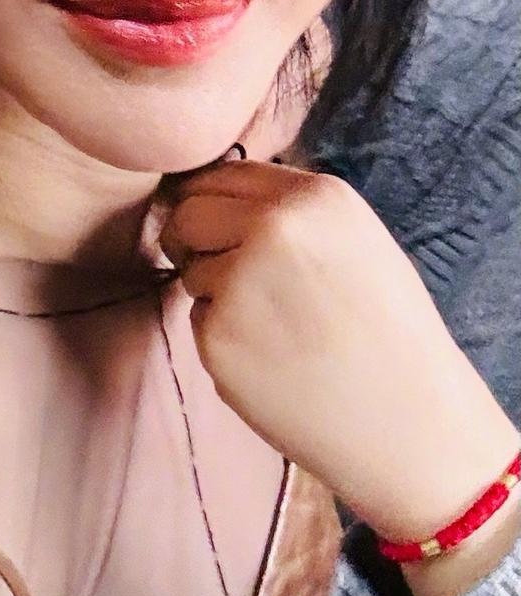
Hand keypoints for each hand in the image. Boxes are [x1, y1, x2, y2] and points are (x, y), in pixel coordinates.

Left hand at [157, 159, 519, 565]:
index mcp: (315, 197)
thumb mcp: (354, 240)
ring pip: (190, 268)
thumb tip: (214, 195)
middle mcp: (273, 228)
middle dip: (193, 240)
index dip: (211, 202)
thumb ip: (290, 211)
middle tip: (226, 274)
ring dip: (212, 291)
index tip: (216, 227)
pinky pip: (198, 319)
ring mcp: (240, 281)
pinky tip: (270, 358)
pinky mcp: (218, 336)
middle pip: (188, 213)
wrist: (407, 421)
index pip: (223, 174)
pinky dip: (221, 336)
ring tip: (276, 325)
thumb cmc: (386, 332)